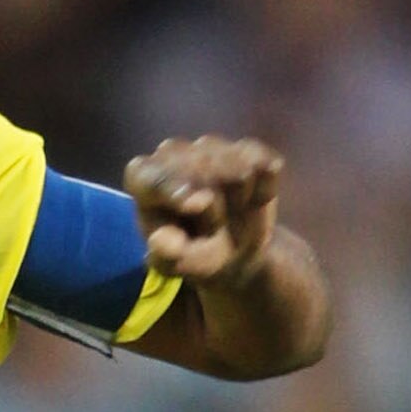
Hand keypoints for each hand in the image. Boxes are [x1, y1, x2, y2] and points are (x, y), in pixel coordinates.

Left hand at [125, 135, 283, 291]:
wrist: (232, 253)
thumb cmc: (192, 254)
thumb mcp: (174, 266)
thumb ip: (164, 255)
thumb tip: (159, 241)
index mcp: (144, 178)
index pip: (155, 177)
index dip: (174, 187)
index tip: (195, 205)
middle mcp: (173, 153)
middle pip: (202, 174)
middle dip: (213, 211)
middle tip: (210, 230)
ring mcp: (211, 146)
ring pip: (238, 171)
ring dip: (239, 202)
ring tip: (229, 215)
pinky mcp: (247, 148)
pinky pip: (266, 167)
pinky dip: (264, 192)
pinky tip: (252, 203)